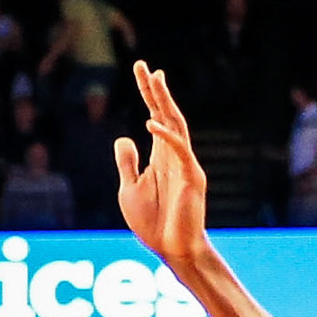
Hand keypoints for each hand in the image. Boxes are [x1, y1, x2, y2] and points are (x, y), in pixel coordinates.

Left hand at [115, 60, 208, 267]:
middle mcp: (175, 156)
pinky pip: (180, 152)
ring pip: (176, 126)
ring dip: (165, 103)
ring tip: (155, 79)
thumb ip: (127, 163)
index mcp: (161, 157)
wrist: (174, 251)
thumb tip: (125, 137)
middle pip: (166, 114)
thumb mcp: (130, 189)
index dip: (148, 93)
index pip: (155, 116)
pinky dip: (166, 137)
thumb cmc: (154, 224)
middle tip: (145, 66)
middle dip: (156, 90)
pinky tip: (150, 124)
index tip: (141, 69)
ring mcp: (185, 166)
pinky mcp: (191, 179)